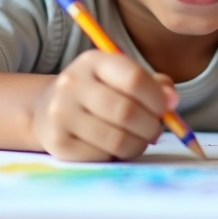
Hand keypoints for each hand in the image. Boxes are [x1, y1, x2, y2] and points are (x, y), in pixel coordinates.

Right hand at [31, 51, 176, 161]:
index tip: (165, 108)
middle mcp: (72, 84)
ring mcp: (61, 114)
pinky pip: (102, 157)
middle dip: (151, 126)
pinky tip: (115, 148)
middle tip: (155, 130)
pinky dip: (117, 157)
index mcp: (92, 61)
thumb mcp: (119, 78)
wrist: (45, 110)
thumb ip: (152, 85)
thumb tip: (172, 100)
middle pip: (126, 112)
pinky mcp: (57, 144)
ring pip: (117, 140)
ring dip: (138, 145)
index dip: (157, 98)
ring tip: (139, 140)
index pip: (134, 79)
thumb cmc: (96, 93)